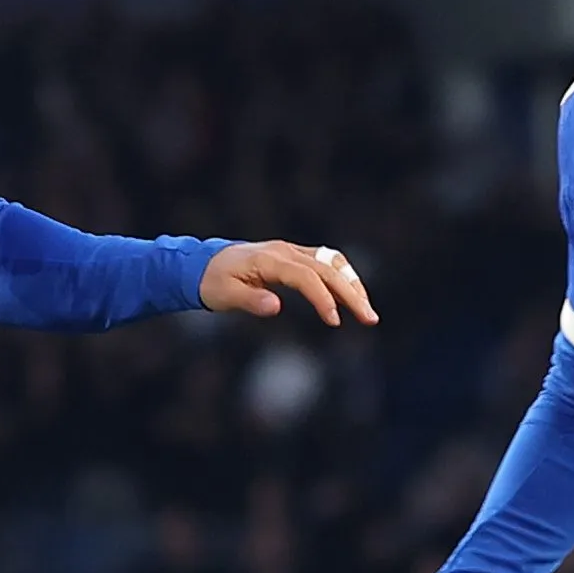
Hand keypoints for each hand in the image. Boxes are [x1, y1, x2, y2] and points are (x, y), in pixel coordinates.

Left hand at [199, 239, 376, 326]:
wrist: (203, 264)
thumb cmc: (212, 282)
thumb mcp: (223, 295)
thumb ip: (250, 300)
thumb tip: (276, 307)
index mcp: (270, 259)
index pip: (306, 277)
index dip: (323, 298)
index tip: (335, 321)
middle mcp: (286, 251)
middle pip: (328, 269)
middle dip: (351, 294)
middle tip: (370, 319)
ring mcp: (292, 251)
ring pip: (333, 263)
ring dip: (352, 285)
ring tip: (366, 311)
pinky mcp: (295, 256)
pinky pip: (327, 263)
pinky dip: (343, 278)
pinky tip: (353, 297)